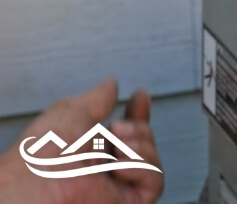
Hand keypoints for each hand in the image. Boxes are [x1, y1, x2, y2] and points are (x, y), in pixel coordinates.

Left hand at [0, 78, 163, 202]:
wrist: (41, 186)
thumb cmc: (43, 156)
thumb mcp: (70, 113)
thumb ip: (96, 99)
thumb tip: (110, 85)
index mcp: (87, 149)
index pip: (123, 131)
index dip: (137, 113)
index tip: (140, 96)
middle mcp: (103, 169)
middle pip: (144, 141)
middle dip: (139, 127)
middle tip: (117, 129)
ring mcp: (118, 186)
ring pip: (153, 159)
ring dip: (139, 146)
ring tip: (117, 147)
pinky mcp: (131, 201)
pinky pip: (155, 180)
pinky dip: (141, 168)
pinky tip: (121, 167)